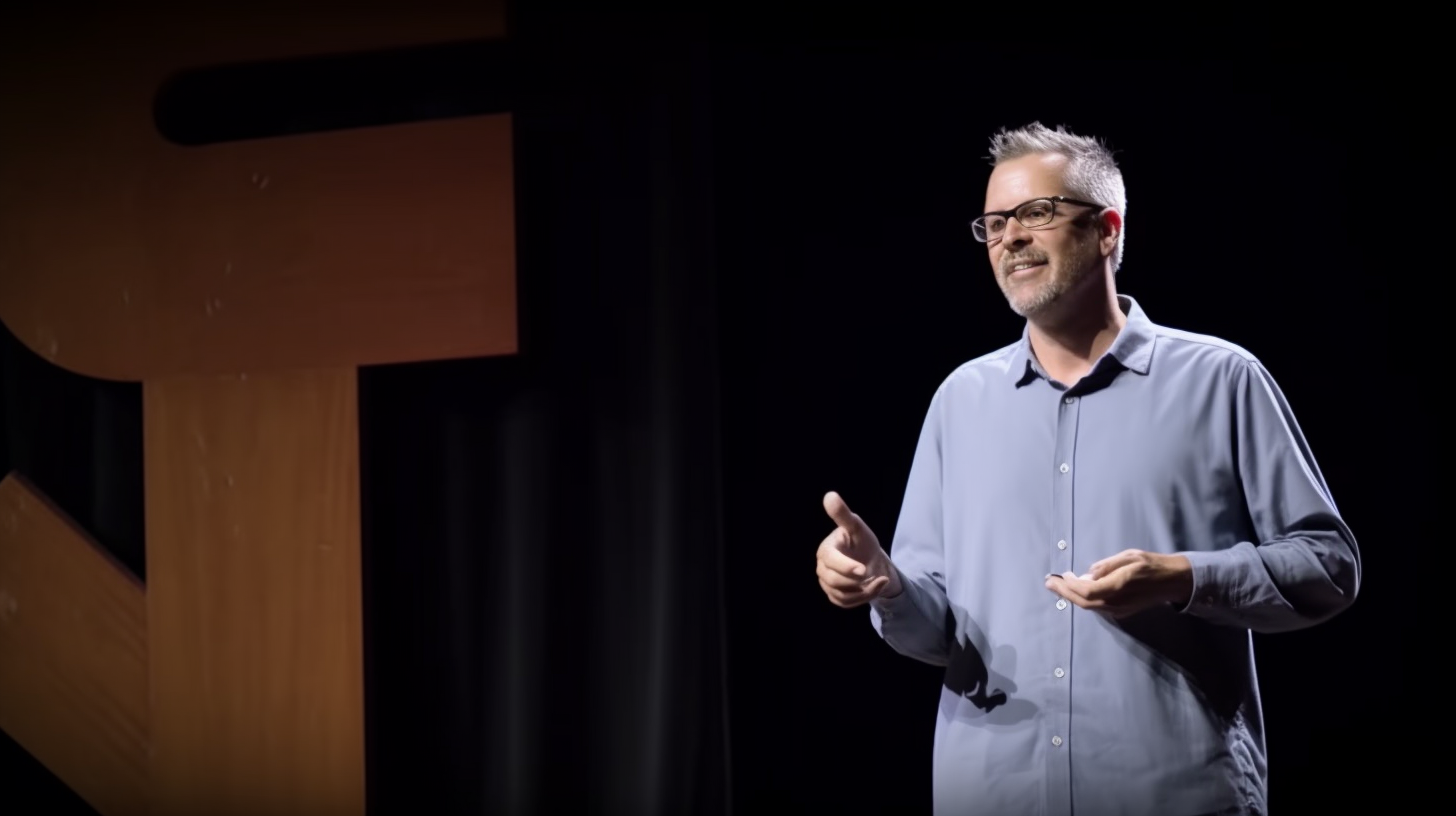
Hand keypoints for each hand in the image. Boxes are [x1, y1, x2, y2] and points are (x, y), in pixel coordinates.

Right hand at [816, 491, 901, 607]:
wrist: (870, 559)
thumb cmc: (862, 542)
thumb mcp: (857, 528)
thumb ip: (843, 515)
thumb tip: (830, 495)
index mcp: (826, 549)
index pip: (829, 560)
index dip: (845, 567)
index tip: (863, 570)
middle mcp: (822, 568)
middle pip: (834, 581)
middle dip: (857, 582)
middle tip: (874, 574)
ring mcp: (826, 583)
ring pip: (842, 595)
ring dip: (864, 591)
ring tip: (880, 580)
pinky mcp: (834, 596)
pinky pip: (846, 603)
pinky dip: (863, 598)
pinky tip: (875, 587)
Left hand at [1045, 549, 1192, 617]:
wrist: (1172, 581)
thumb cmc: (1151, 565)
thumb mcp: (1128, 557)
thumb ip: (1106, 566)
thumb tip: (1087, 574)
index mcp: (1117, 587)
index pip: (1085, 591)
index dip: (1067, 585)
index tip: (1057, 577)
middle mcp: (1116, 603)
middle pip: (1083, 602)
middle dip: (1064, 592)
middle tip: (1050, 582)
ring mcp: (1118, 610)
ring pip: (1089, 606)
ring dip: (1072, 596)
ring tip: (1059, 585)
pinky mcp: (1121, 611)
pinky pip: (1097, 607)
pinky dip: (1083, 599)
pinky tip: (1077, 590)